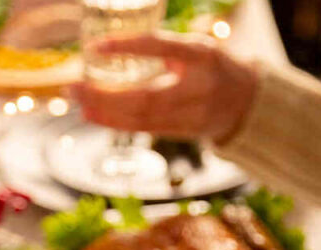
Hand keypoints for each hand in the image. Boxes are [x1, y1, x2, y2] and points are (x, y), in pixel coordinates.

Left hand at [73, 32, 258, 142]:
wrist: (245, 103)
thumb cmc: (212, 68)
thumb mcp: (195, 49)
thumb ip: (162, 51)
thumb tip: (109, 51)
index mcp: (202, 55)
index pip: (161, 47)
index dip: (128, 46)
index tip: (96, 47)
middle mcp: (198, 86)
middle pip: (144, 95)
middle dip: (105, 94)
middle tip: (75, 86)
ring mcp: (190, 114)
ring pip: (140, 117)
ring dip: (104, 112)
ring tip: (78, 101)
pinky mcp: (180, 132)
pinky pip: (141, 128)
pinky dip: (113, 122)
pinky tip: (92, 115)